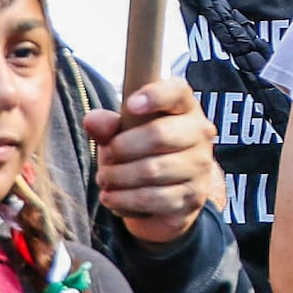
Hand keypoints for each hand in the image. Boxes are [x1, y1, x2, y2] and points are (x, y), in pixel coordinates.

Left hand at [85, 74, 223, 243]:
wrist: (169, 191)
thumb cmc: (144, 150)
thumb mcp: (124, 133)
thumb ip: (108, 125)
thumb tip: (92, 121)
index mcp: (184, 106)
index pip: (176, 92)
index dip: (154, 96)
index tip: (130, 106)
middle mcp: (200, 132)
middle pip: (158, 135)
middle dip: (121, 148)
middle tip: (106, 156)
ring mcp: (200, 166)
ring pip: (152, 171)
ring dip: (118, 177)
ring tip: (105, 179)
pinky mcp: (193, 196)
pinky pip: (153, 199)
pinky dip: (124, 200)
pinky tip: (111, 197)